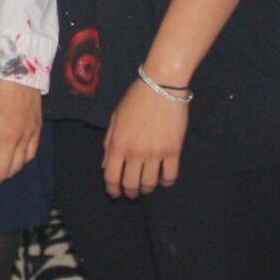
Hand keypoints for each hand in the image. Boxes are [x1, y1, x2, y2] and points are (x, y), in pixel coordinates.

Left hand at [103, 79, 187, 198]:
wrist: (162, 85)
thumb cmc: (136, 98)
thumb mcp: (115, 118)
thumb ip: (109, 143)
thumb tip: (105, 165)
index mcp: (118, 144)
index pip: (111, 177)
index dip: (112, 190)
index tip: (115, 193)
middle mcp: (135, 152)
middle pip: (131, 184)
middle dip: (130, 193)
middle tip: (132, 193)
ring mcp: (155, 153)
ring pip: (150, 184)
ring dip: (147, 189)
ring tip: (146, 187)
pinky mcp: (174, 151)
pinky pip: (170, 176)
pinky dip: (166, 182)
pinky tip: (163, 179)